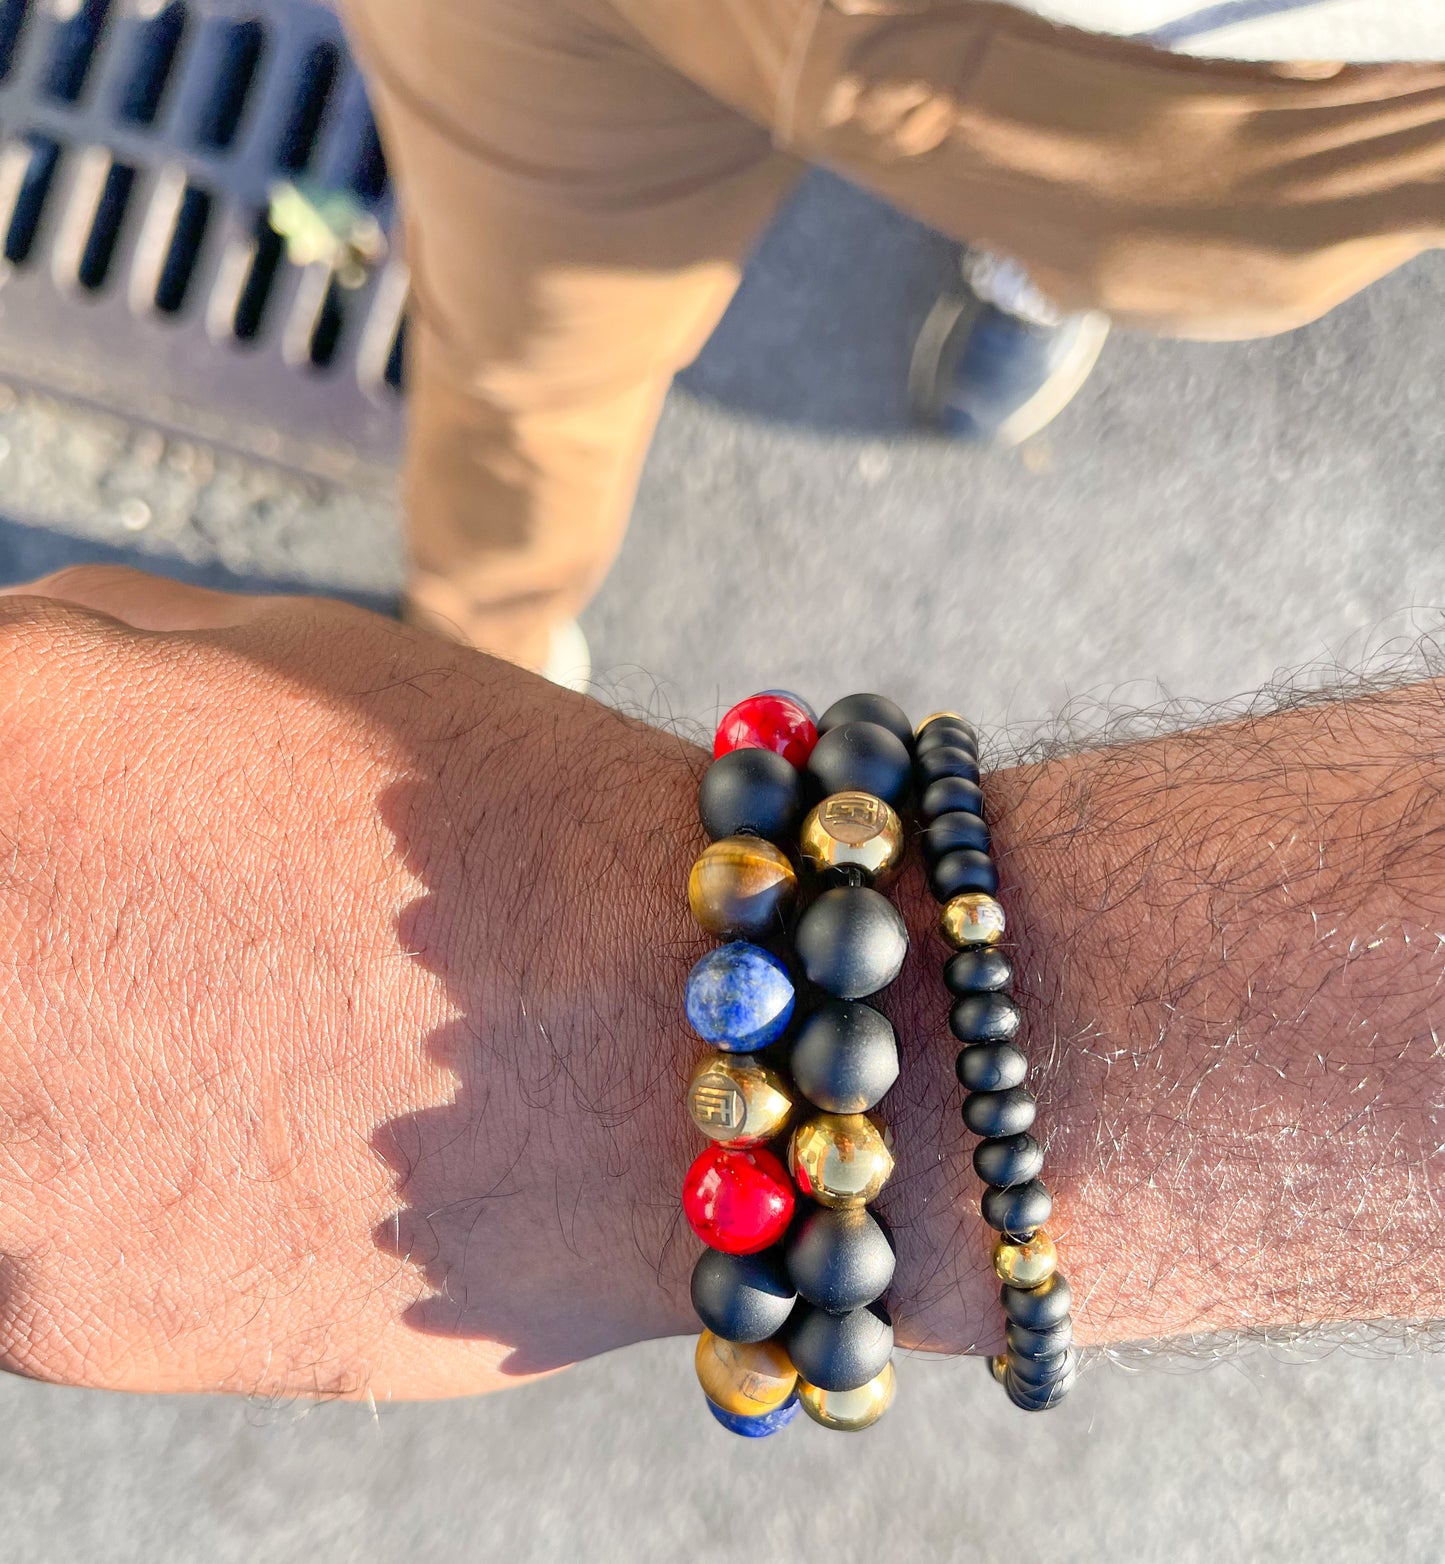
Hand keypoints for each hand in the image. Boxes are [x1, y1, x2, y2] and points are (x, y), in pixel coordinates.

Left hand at [0, 567, 704, 1397]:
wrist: (673, 1047)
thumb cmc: (514, 823)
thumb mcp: (296, 655)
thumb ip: (87, 659)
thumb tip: (6, 713)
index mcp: (0, 751)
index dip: (41, 817)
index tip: (85, 838)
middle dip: (56, 924)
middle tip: (167, 937)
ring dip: (66, 1059)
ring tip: (230, 1039)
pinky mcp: (51, 1316)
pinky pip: (31, 1229)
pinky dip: (116, 1186)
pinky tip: (261, 1139)